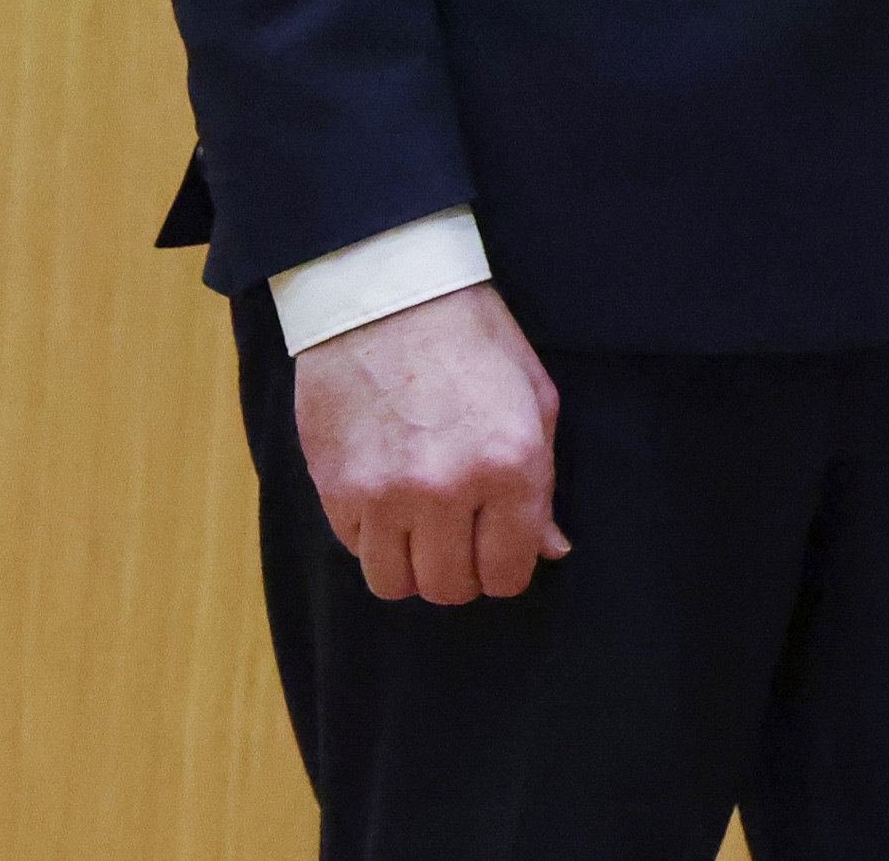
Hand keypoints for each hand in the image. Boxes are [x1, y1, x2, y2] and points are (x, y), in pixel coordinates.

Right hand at [295, 282, 565, 604]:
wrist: (389, 301)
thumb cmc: (474, 342)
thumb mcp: (534, 400)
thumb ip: (543, 485)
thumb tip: (552, 549)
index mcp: (511, 464)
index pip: (509, 569)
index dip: (509, 571)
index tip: (502, 557)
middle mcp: (448, 489)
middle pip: (450, 586)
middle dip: (462, 574)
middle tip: (462, 543)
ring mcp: (386, 494)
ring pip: (395, 583)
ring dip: (412, 567)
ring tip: (423, 532)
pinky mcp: (336, 490)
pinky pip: (356, 550)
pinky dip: (373, 540)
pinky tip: (388, 503)